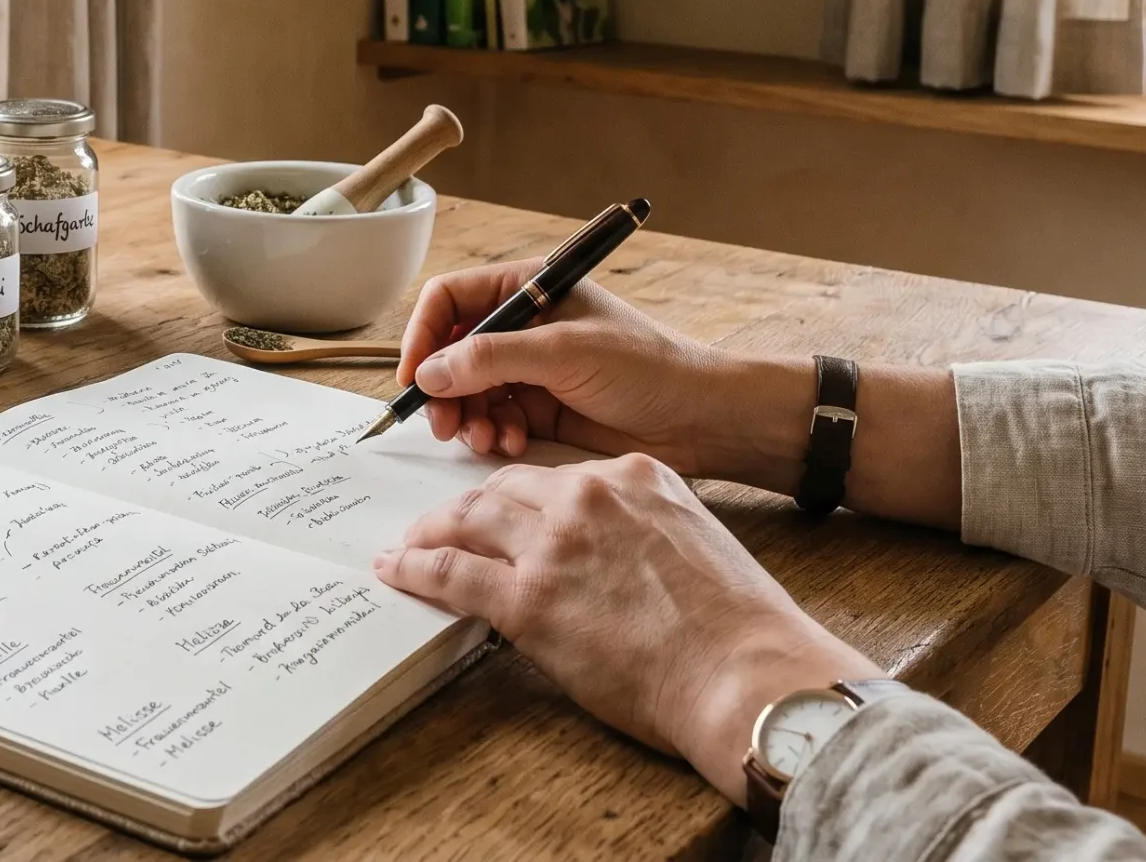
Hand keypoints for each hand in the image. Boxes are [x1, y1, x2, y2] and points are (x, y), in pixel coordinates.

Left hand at [373, 454, 877, 800]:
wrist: (746, 671)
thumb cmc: (738, 626)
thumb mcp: (695, 540)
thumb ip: (644, 530)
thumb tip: (611, 554)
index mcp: (635, 476)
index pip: (557, 474)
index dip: (522, 495)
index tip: (504, 508)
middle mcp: (588, 496)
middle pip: (505, 488)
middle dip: (468, 506)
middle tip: (443, 523)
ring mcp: (554, 544)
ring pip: (470, 519)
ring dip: (432, 530)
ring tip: (411, 543)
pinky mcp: (528, 598)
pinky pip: (453, 573)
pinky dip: (417, 568)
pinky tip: (398, 569)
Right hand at [397, 260, 809, 492]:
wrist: (697, 418)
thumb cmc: (646, 367)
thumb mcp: (564, 352)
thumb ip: (492, 357)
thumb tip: (429, 373)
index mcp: (528, 288)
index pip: (449, 301)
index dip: (423, 336)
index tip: (414, 377)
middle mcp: (522, 325)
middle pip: (449, 350)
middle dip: (443, 388)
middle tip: (444, 423)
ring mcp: (529, 368)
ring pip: (466, 390)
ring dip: (468, 417)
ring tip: (487, 440)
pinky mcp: (538, 408)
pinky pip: (492, 419)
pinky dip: (492, 434)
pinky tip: (512, 444)